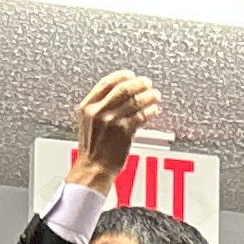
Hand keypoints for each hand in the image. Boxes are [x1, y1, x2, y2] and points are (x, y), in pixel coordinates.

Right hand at [68, 72, 160, 187]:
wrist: (93, 168)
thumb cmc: (92, 148)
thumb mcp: (88, 122)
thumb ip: (99, 107)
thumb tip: (120, 92)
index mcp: (87, 107)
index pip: (106, 83)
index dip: (121, 76)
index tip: (132, 75)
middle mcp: (98, 112)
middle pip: (123, 89)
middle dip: (139, 83)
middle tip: (148, 83)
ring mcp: (111, 122)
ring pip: (135, 101)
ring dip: (149, 96)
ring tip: (155, 95)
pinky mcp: (124, 132)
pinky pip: (142, 116)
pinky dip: (151, 111)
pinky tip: (154, 110)